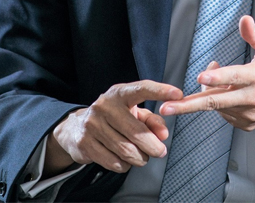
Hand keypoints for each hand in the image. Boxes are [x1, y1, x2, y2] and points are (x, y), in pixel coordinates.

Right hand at [45, 80, 181, 175]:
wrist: (76, 128)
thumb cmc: (114, 118)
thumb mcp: (133, 113)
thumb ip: (153, 120)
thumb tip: (163, 134)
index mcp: (119, 93)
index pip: (141, 89)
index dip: (160, 91)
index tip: (178, 95)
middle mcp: (104, 106)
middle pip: (136, 132)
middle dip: (152, 146)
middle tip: (160, 151)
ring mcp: (92, 125)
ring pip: (127, 151)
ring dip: (139, 158)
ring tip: (140, 156)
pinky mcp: (85, 143)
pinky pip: (114, 162)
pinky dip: (124, 165)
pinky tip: (123, 159)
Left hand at [159, 16, 254, 133]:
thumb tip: (244, 19)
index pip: (235, 77)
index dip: (217, 77)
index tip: (201, 77)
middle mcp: (253, 98)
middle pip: (215, 102)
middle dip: (188, 105)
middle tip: (166, 108)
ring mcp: (248, 115)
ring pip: (216, 106)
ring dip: (205, 93)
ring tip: (210, 78)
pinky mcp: (246, 124)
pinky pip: (223, 114)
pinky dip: (217, 102)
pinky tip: (224, 90)